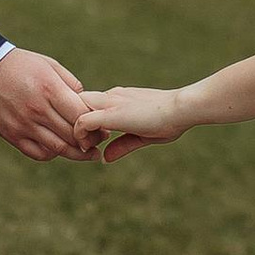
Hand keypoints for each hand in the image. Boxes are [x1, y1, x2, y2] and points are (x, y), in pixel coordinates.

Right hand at [0, 47, 90, 160]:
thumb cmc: (20, 65)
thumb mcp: (49, 65)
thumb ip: (71, 85)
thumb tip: (87, 105)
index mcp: (50, 89)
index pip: (82, 116)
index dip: (97, 125)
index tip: (104, 128)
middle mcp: (37, 109)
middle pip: (73, 135)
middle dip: (91, 142)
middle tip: (99, 142)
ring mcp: (23, 124)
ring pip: (58, 149)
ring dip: (76, 154)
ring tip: (87, 153)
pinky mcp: (11, 135)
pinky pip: (38, 153)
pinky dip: (52, 154)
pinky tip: (59, 149)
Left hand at [74, 83, 190, 159]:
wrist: (181, 108)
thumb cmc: (170, 120)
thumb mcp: (142, 136)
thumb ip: (121, 144)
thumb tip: (105, 158)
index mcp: (118, 97)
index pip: (89, 103)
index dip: (86, 120)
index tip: (93, 140)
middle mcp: (111, 96)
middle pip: (77, 102)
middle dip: (74, 121)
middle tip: (84, 143)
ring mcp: (109, 103)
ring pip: (75, 109)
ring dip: (75, 128)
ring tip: (85, 147)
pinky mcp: (110, 114)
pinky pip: (81, 121)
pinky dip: (79, 135)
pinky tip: (89, 148)